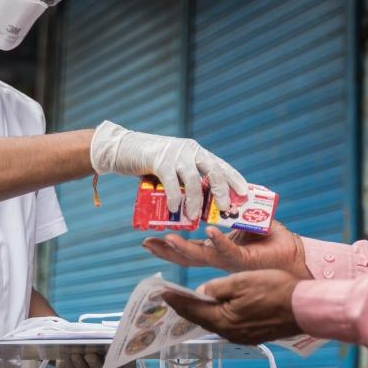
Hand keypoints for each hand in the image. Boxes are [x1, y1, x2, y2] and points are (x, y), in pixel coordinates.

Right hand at [89, 121, 246, 218]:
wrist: (121, 148)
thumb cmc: (149, 162)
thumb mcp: (173, 165)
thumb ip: (186, 178)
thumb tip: (199, 203)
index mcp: (197, 152)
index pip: (220, 165)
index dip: (234, 179)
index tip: (245, 193)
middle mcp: (190, 151)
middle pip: (213, 171)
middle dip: (222, 191)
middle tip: (226, 210)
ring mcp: (175, 154)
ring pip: (193, 179)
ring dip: (195, 201)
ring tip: (195, 218)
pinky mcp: (159, 161)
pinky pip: (171, 182)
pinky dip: (174, 197)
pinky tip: (174, 209)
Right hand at [143, 221, 311, 279]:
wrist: (292, 252)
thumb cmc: (270, 238)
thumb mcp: (244, 222)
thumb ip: (229, 212)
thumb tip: (215, 193)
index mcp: (217, 250)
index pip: (188, 248)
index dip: (168, 246)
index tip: (149, 240)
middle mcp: (220, 257)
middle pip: (187, 256)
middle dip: (166, 251)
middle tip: (146, 243)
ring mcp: (230, 260)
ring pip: (202, 255)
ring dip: (184, 247)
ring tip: (168, 239)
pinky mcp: (244, 258)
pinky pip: (228, 250)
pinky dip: (218, 241)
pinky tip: (208, 232)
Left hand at [162, 270, 302, 344]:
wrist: (305, 308)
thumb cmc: (275, 290)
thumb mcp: (242, 281)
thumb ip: (217, 288)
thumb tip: (201, 292)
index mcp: (224, 321)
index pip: (192, 311)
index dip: (176, 301)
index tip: (162, 294)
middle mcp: (230, 334)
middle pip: (202, 319)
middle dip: (187, 307)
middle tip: (173, 297)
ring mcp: (243, 337)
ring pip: (216, 322)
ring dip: (203, 311)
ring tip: (192, 300)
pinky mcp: (254, 335)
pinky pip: (229, 324)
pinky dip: (219, 314)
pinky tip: (219, 306)